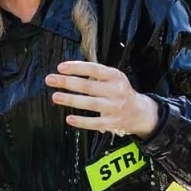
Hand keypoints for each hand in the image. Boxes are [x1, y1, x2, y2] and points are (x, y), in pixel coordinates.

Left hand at [45, 61, 159, 135]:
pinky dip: (82, 121)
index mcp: (115, 76)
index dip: (77, 67)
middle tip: (50, 79)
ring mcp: (115, 107)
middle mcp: (116, 90)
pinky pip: (95, 122)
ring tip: (55, 97)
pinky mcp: (113, 122)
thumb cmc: (119, 92)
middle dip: (68, 82)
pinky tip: (69, 118)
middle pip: (89, 86)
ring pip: (91, 103)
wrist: (140, 112)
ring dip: (71, 100)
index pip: (94, 68)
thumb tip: (67, 70)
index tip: (60, 67)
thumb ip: (95, 73)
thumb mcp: (113, 78)